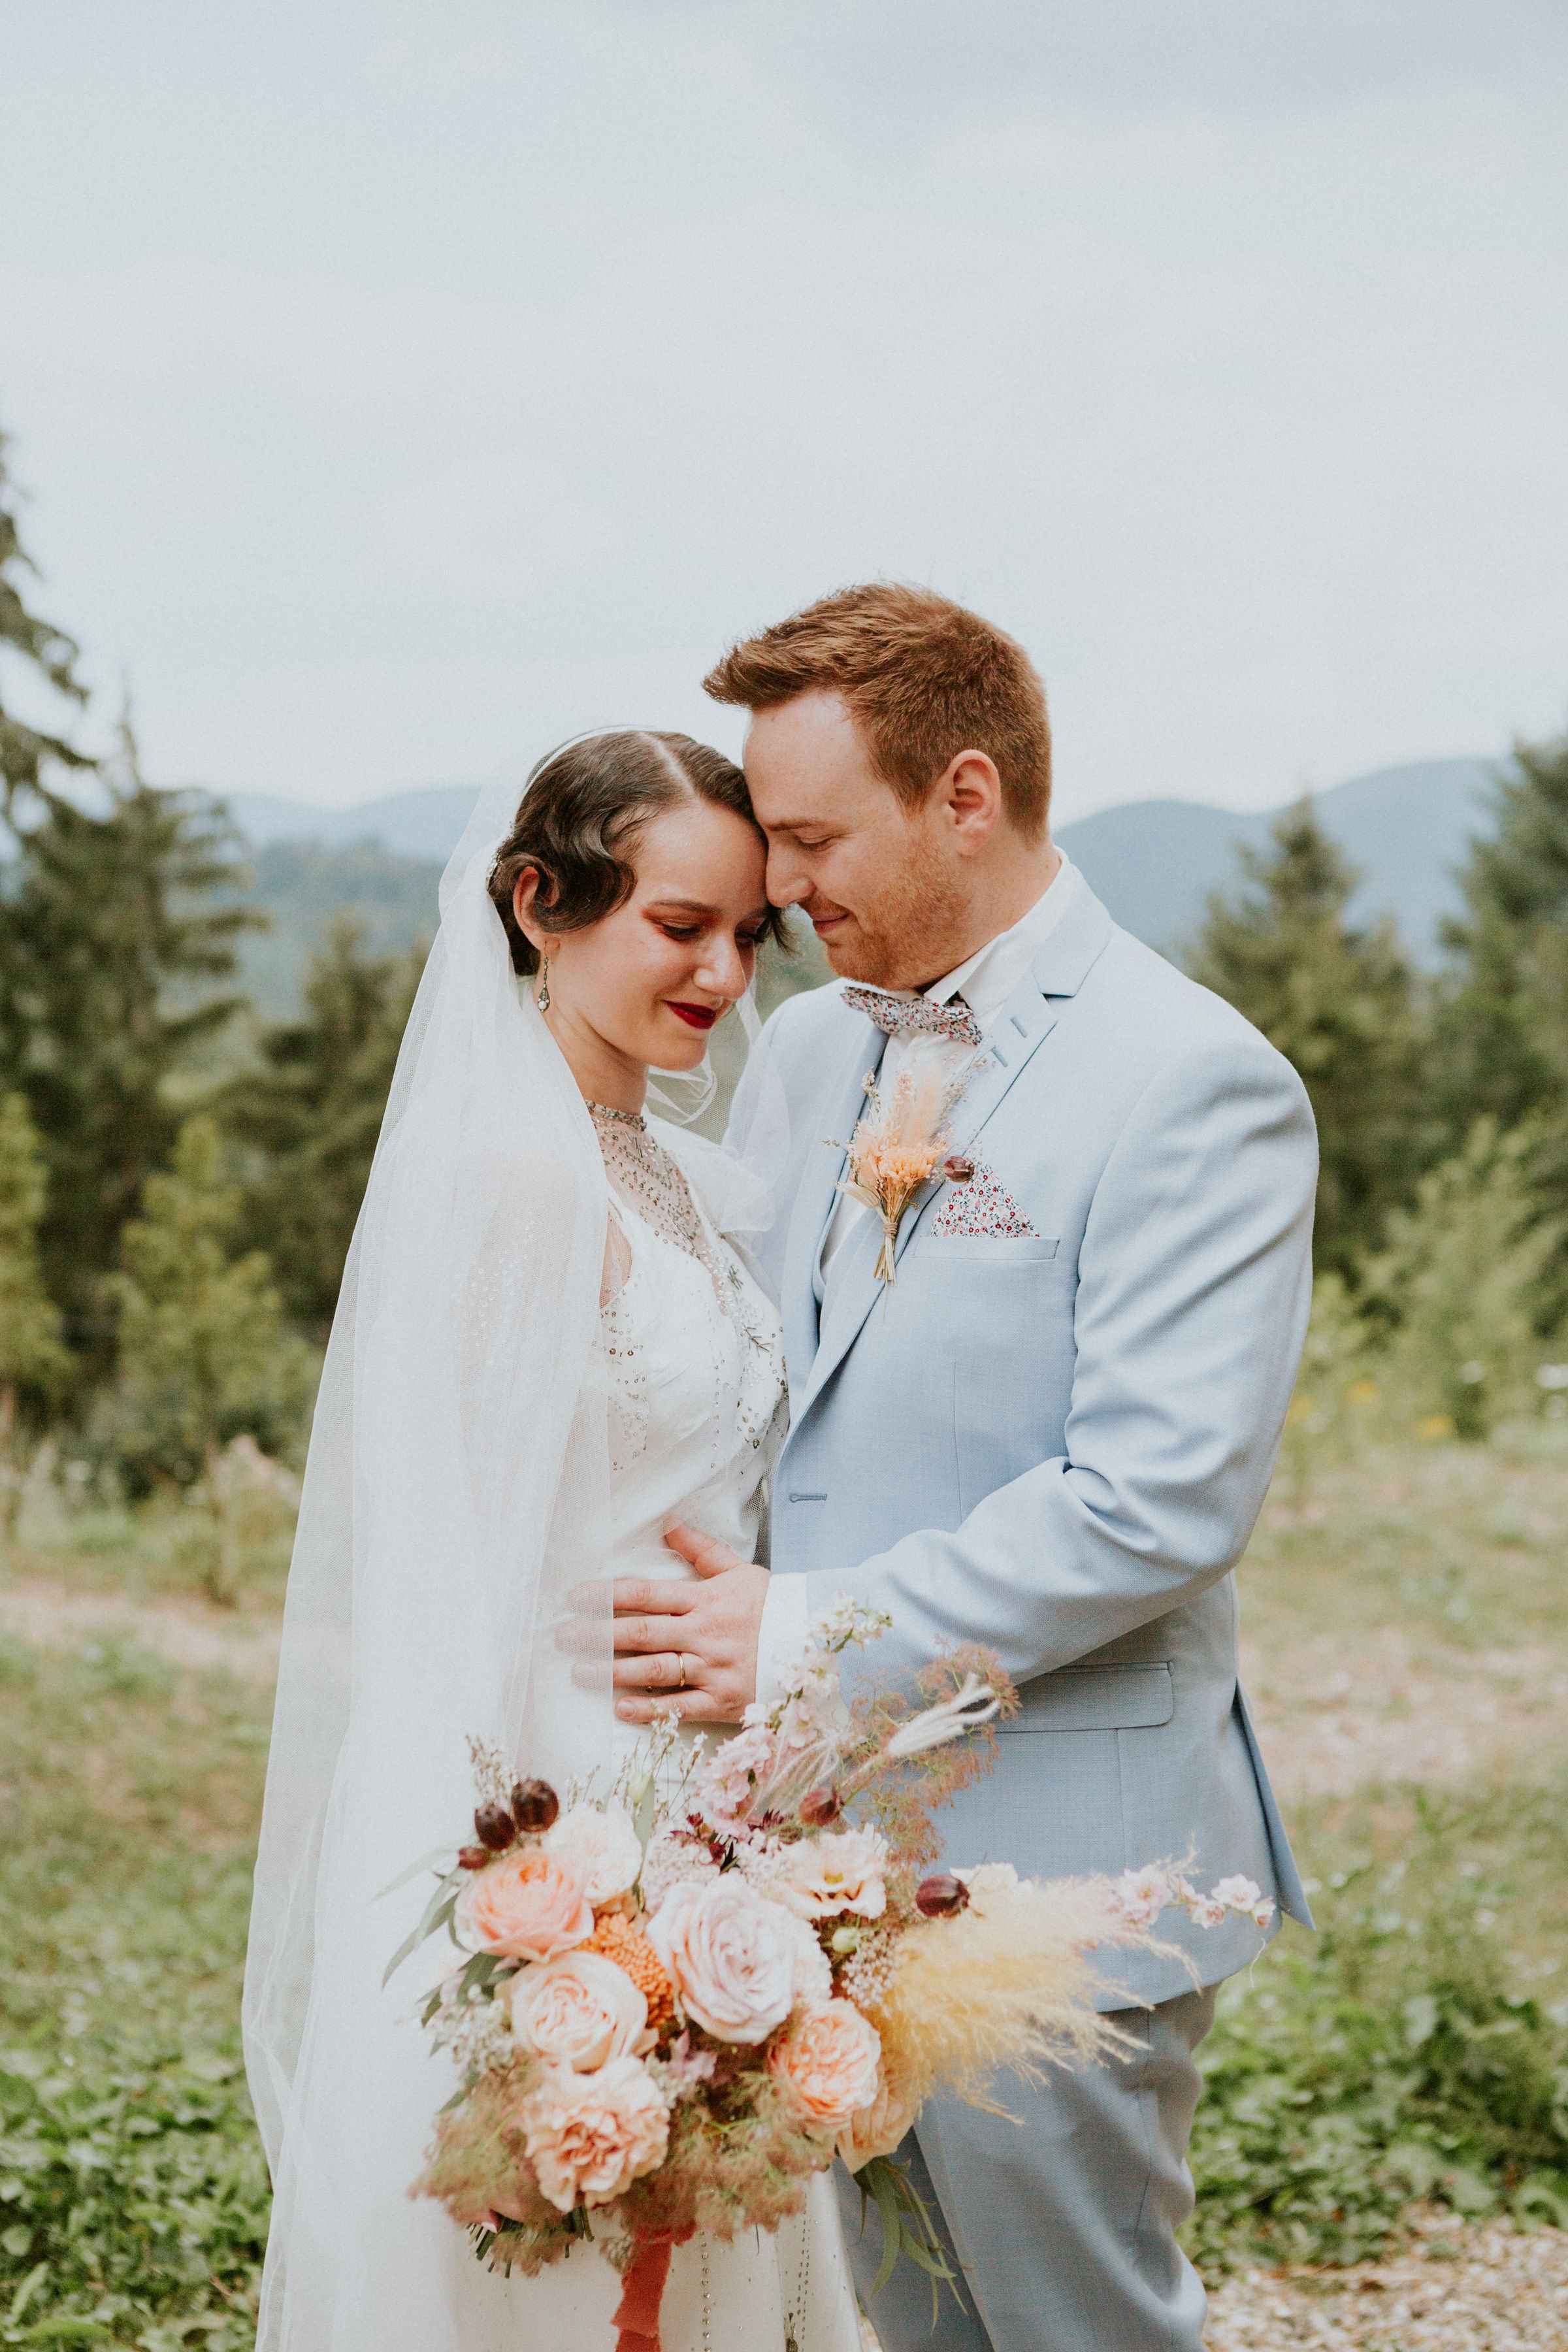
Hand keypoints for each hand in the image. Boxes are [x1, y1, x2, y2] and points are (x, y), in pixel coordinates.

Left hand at [569, 1525, 768, 1725]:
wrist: (815, 1642)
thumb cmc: (773, 1605)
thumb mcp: (739, 1570)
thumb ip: (700, 1550)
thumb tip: (667, 1523)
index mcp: (705, 1599)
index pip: (645, 1594)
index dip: (606, 1594)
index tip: (575, 1596)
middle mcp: (703, 1633)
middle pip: (639, 1632)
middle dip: (596, 1634)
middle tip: (562, 1636)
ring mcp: (711, 1668)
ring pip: (653, 1670)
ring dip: (611, 1672)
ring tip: (579, 1672)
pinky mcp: (721, 1701)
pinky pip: (679, 1706)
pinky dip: (649, 1709)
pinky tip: (620, 1708)